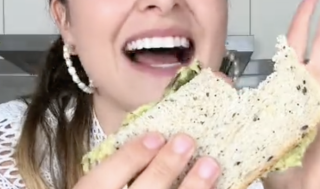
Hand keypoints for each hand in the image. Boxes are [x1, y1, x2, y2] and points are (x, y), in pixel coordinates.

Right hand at [74, 133, 219, 188]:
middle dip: (166, 166)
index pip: (104, 179)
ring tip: (211, 165)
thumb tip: (154, 141)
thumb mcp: (104, 186)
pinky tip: (215, 188)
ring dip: (193, 187)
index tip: (156, 136)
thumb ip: (120, 172)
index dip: (131, 156)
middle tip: (186, 140)